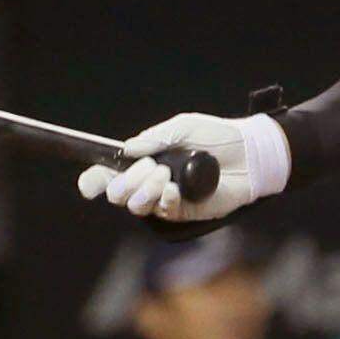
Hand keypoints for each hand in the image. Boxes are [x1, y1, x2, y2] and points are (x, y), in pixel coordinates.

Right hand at [77, 112, 289, 221]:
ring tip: (165, 176)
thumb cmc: (218, 136)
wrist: (250, 154)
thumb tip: (127, 150)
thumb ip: (154, 138)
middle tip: (149, 168)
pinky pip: (162, 211)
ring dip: (145, 189)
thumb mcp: (183, 127)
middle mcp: (151, 181)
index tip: (89, 184)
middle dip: (124, 182)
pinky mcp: (184, 211)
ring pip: (136, 205)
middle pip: (117, 193)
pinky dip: (163, 200)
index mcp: (146, 159)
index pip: (110, 173)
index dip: (94, 180)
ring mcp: (166, 198)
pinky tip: (173, 190)